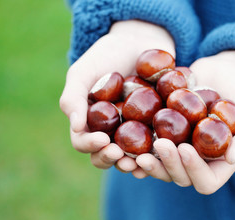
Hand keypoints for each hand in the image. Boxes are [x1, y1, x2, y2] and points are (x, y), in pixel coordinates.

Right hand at [59, 20, 174, 173]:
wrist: (139, 42)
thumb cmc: (106, 55)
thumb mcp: (83, 72)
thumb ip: (73, 98)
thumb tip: (76, 128)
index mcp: (89, 122)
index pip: (83, 142)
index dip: (90, 145)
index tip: (103, 140)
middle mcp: (110, 131)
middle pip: (105, 155)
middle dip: (110, 158)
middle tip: (119, 155)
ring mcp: (133, 132)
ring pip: (130, 157)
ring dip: (133, 163)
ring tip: (140, 163)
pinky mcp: (155, 128)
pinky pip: (155, 147)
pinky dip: (156, 154)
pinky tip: (160, 155)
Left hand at [135, 50, 234, 193]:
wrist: (225, 70)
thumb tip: (234, 157)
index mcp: (219, 163)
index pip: (206, 182)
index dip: (193, 171)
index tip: (185, 148)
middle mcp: (196, 161)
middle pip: (178, 177)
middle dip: (167, 165)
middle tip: (158, 145)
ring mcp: (178, 147)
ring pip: (158, 165)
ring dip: (147, 162)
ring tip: (133, 150)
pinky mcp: (164, 132)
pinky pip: (146, 145)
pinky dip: (135, 146)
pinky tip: (123, 139)